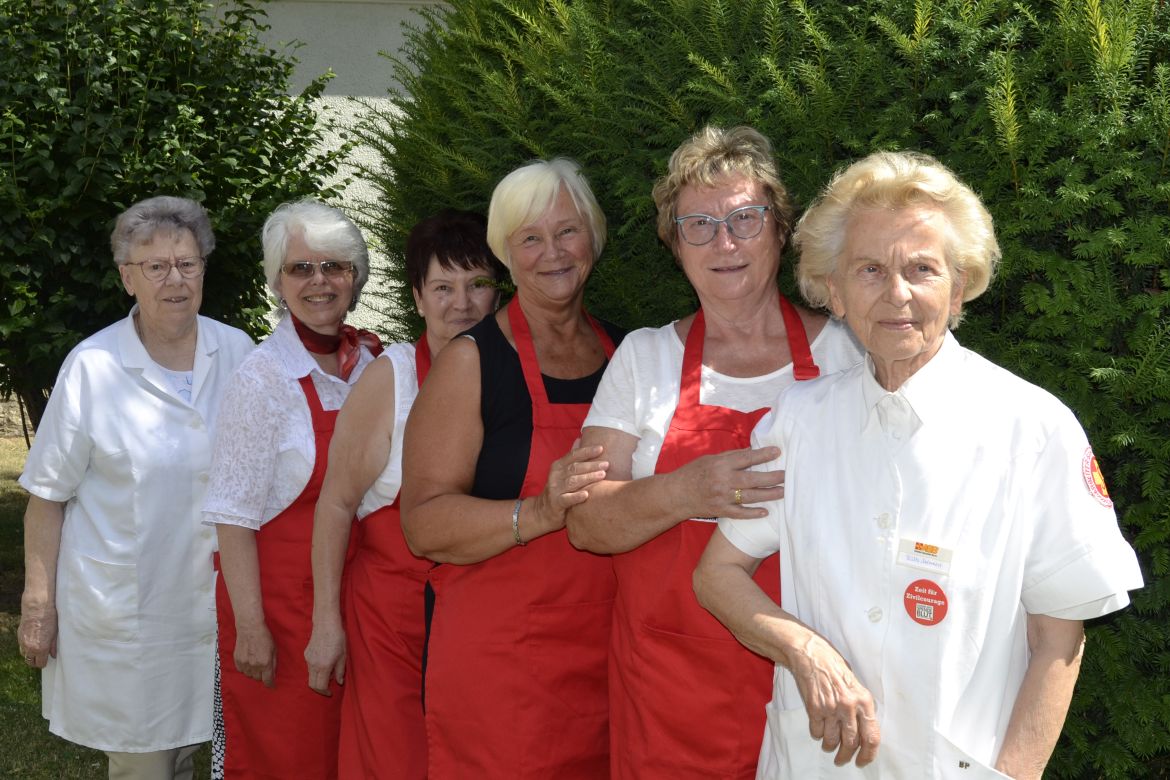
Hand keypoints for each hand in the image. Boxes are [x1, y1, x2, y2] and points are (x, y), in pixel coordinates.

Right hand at [17, 596, 56, 668]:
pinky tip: (32, 641)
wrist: (37, 608)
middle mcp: (30, 648)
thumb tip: (53, 655)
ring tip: (37, 648)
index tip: (46, 659)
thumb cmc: (49, 619)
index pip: (40, 664)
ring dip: (30, 654)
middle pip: (30, 662)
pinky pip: (22, 647)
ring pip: (25, 655)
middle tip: (42, 656)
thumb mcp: (55, 634)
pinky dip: (26, 647)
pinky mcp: (19, 637)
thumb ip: (53, 647)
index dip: (44, 662)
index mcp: (40, 649)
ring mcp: (23, 643)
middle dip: (36, 661)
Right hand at [233, 620, 276, 687]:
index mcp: (265, 663)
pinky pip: (241, 670)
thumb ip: (274, 663)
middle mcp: (254, 665)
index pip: (267, 680)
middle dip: (262, 675)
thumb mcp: (274, 650)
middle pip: (258, 679)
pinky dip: (245, 669)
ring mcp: (244, 663)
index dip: (270, 684)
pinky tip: (249, 661)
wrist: (250, 628)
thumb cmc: (264, 637)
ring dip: (253, 672)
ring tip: (256, 663)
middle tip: (263, 668)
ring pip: (249, 675)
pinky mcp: (237, 660)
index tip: (271, 685)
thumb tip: (273, 674)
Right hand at [304, 617, 345, 695]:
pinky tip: (324, 664)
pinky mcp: (306, 654)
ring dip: (318, 679)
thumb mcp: (343, 655)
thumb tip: (339, 682)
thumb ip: (340, 671)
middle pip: (312, 684)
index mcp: (324, 666)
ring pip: (310, 676)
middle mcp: (313, 665)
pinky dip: (315, 670)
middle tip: (328, 687)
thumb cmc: (338, 638)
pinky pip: (309, 667)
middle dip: (319, 688)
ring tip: (329, 672)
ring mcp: (308, 659)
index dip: (325, 692)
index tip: (330, 693)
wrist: (326, 623)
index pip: (320, 686)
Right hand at [534, 441, 607, 530]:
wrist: (543, 511)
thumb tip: (580, 439)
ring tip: (602, 475)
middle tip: (606, 464)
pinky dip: (576, 497)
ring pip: (572, 481)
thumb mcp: (562, 472)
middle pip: (574, 468)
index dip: (587, 451)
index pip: (573, 455)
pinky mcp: (556, 503)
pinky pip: (567, 499)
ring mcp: (555, 489)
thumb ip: (571, 457)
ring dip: (588, 478)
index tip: (601, 448)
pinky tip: (586, 495)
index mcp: (558, 466)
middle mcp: (555, 475)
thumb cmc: (559, 489)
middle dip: (591, 465)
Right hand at [674, 446, 783, 519]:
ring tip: (783, 492)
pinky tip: (765, 512)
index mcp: (720, 465)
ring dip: (768, 495)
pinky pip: (740, 513)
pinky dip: (753, 513)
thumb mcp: (709, 459)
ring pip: (750, 496)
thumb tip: (751, 452)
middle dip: (772, 477)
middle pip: (752, 479)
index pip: (746, 458)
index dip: (763, 455)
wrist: (675, 494)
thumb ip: (730, 456)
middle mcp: (722, 480)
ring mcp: (722, 497)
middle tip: (786, 475)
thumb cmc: (692, 473)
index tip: (777, 452)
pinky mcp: (720, 511)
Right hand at [789, 630, 880, 766]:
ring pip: (832, 740)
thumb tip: (863, 732)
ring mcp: (831, 708)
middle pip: (851, 743)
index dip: (868, 754)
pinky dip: (817, 735)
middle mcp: (849, 706)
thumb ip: (860, 707)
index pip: (871, 736)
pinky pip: (816, 732)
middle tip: (841, 760)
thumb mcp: (855, 685)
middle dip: (845, 756)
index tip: (862, 761)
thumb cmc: (834, 667)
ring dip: (829, 746)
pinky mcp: (814, 708)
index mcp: (864, 700)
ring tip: (828, 746)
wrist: (811, 654)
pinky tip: (818, 730)